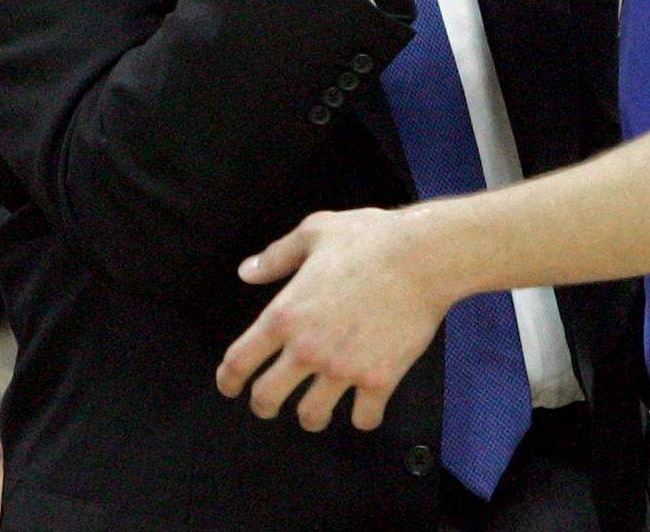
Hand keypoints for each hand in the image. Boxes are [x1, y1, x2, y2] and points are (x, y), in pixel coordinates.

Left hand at [217, 206, 451, 432]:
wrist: (422, 256)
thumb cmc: (369, 237)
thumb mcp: (315, 232)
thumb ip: (277, 256)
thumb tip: (246, 272)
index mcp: (286, 314)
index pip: (239, 360)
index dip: (228, 379)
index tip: (229, 386)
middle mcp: (308, 349)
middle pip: (267, 398)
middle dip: (263, 405)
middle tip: (268, 404)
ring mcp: (343, 369)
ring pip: (312, 416)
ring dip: (310, 415)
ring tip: (315, 408)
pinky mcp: (379, 380)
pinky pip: (362, 418)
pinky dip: (361, 416)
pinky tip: (362, 405)